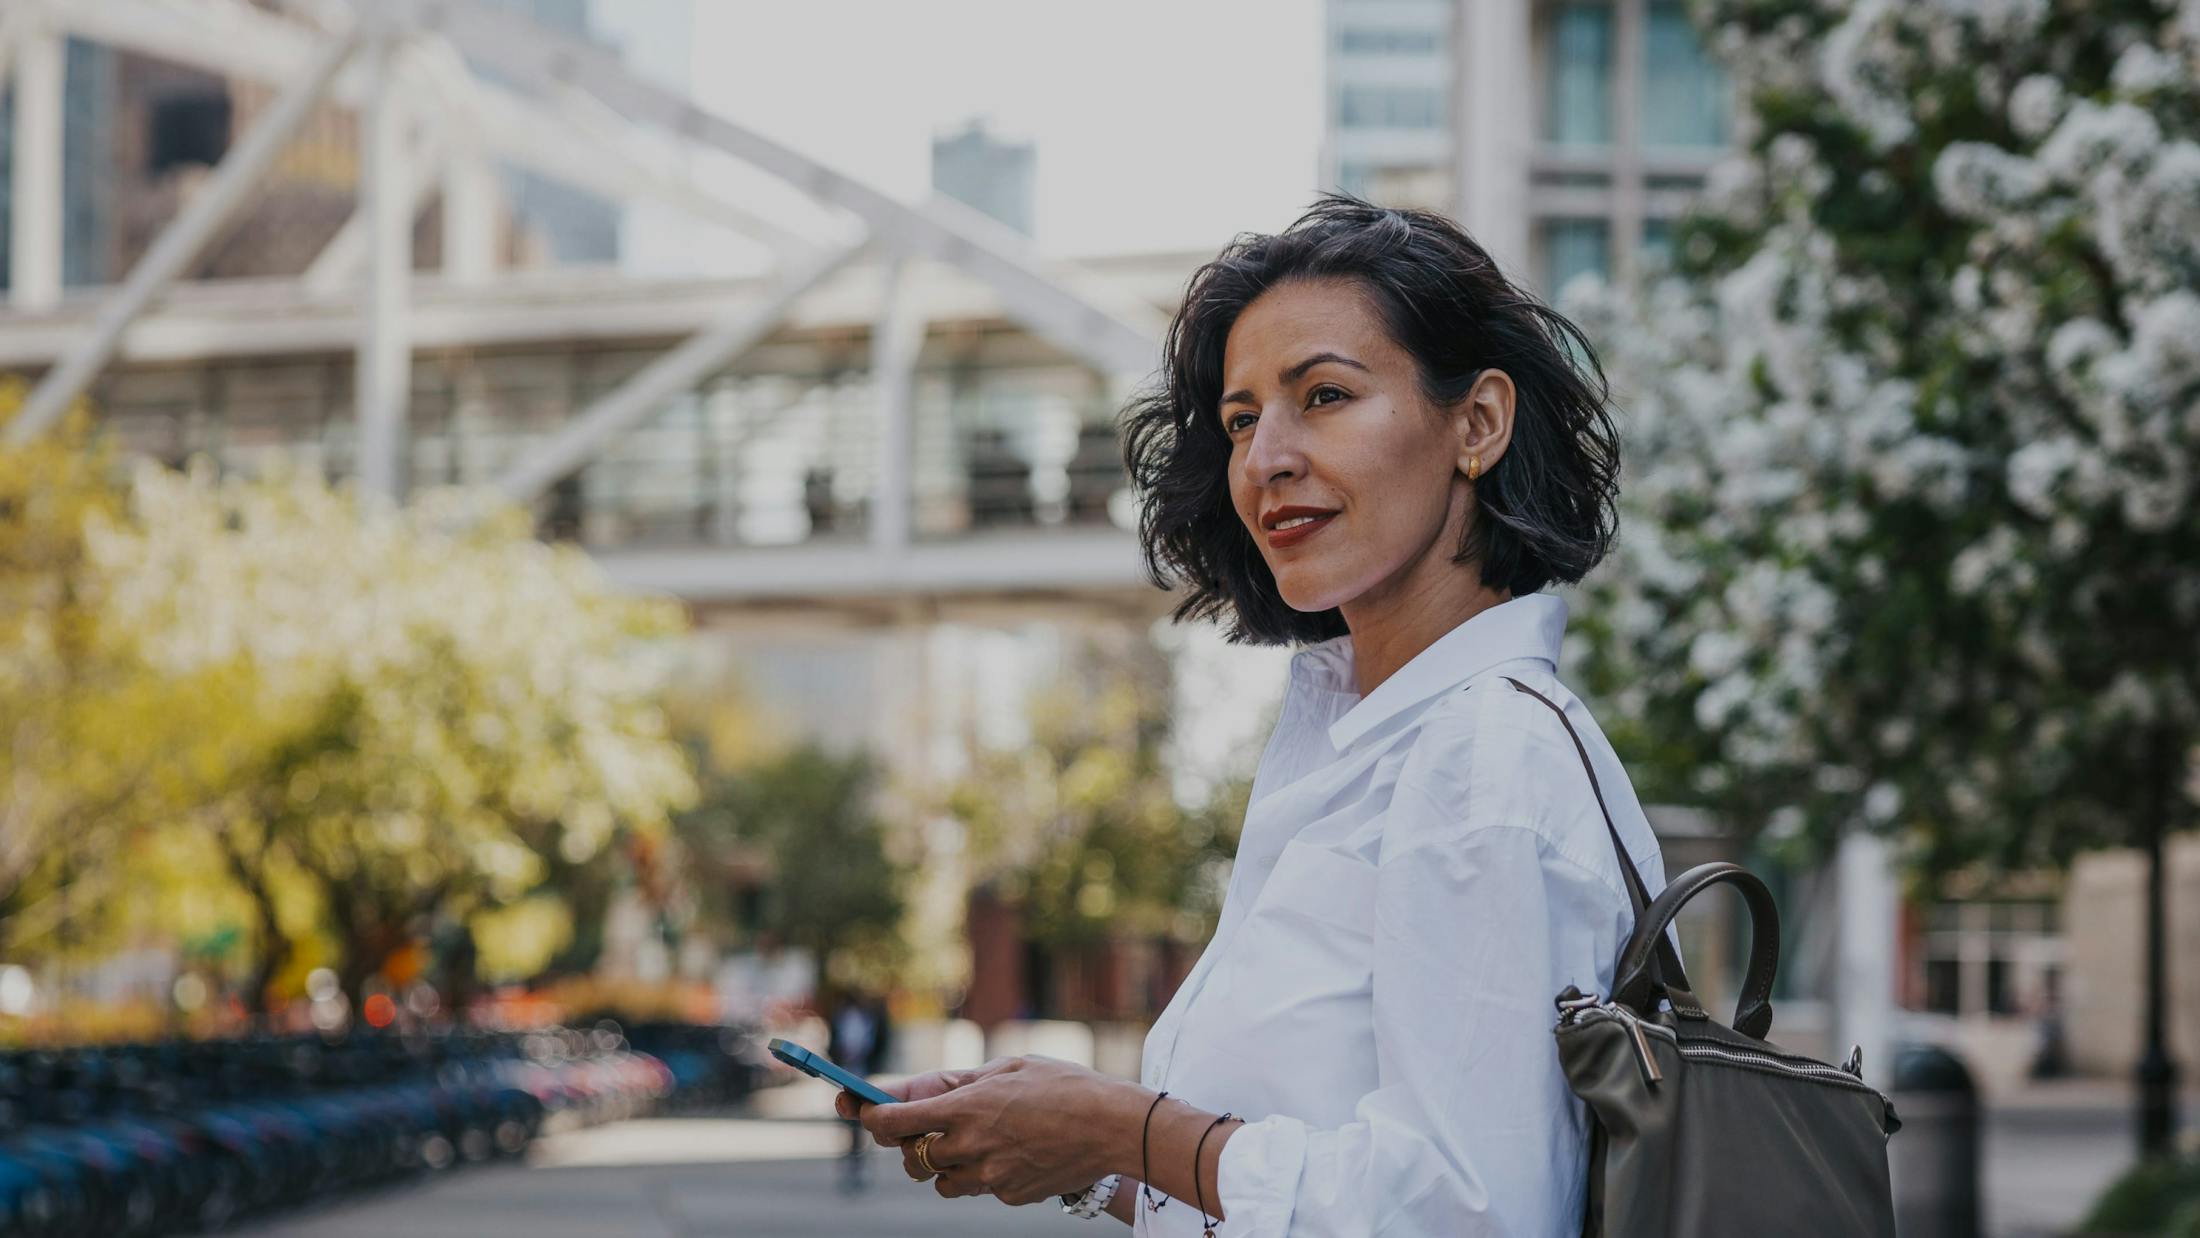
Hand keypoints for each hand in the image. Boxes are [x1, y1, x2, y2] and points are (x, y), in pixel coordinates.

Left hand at [856, 1055, 1145, 1205]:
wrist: (1111, 1126)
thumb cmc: (1064, 1085)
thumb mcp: (1011, 1067)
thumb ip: (969, 1082)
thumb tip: (940, 1092)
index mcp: (965, 1107)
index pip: (896, 1122)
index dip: (871, 1118)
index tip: (863, 1113)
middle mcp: (970, 1145)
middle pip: (914, 1158)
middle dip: (911, 1144)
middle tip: (921, 1130)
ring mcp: (990, 1175)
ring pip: (943, 1181)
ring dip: (944, 1165)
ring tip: (969, 1143)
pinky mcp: (1010, 1194)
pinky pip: (981, 1187)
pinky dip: (984, 1173)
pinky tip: (1010, 1153)